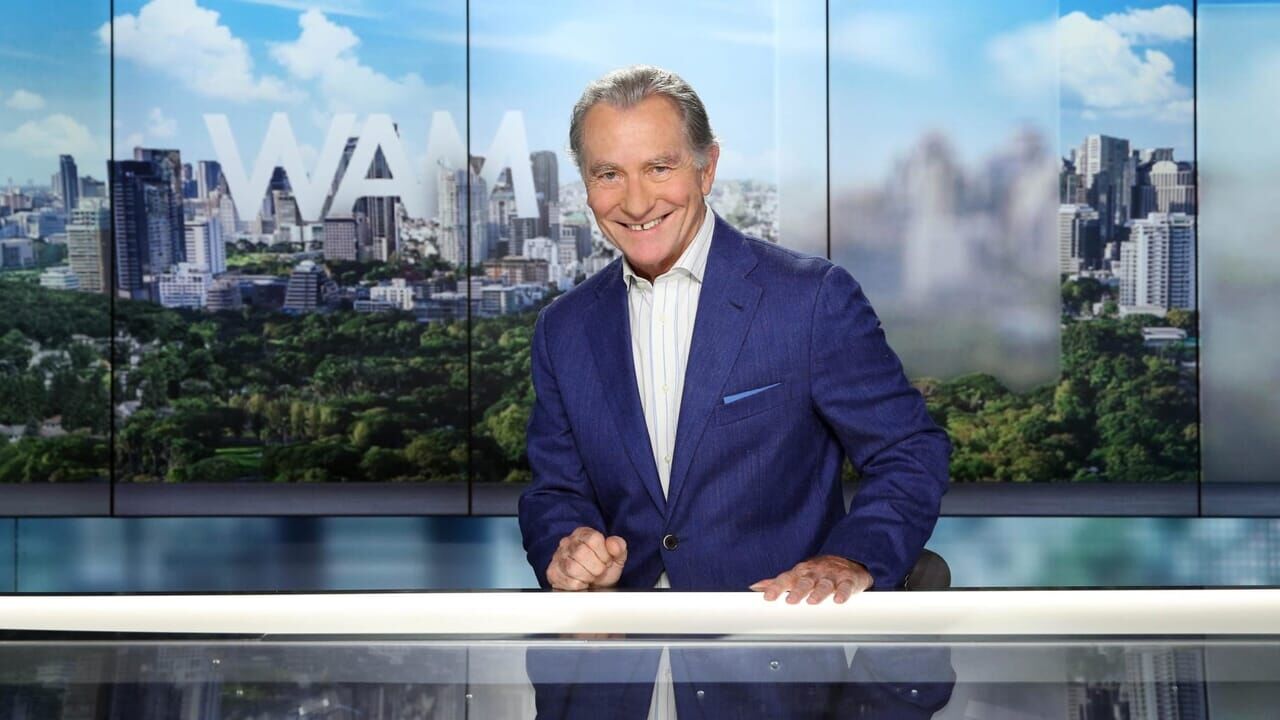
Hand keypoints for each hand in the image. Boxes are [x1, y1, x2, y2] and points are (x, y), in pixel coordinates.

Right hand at [546, 527, 627, 590]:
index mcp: (584, 534)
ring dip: (586, 577)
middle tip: (598, 571)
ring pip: (571, 567)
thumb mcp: (617, 557)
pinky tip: (581, 582)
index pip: (593, 539)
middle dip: (595, 568)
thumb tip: (612, 543)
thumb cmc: (604, 569)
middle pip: (581, 553)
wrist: (593, 586)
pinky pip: (565, 580)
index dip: (603, 554)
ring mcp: (558, 556)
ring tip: (590, 577)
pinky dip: (578, 585)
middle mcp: (568, 542)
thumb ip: (618, 547)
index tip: (606, 561)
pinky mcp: (553, 572)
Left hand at [750, 555, 872, 603]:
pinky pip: (846, 586)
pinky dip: (843, 593)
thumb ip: (778, 582)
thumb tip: (754, 587)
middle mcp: (814, 573)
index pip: (785, 579)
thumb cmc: (817, 572)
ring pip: (824, 584)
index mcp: (800, 572)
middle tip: (790, 601)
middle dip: (797, 591)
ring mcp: (831, 576)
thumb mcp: (797, 575)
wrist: (847, 560)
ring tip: (812, 602)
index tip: (767, 597)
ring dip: (818, 593)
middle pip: (804, 581)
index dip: (776, 588)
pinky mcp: (848, 580)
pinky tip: (839, 600)